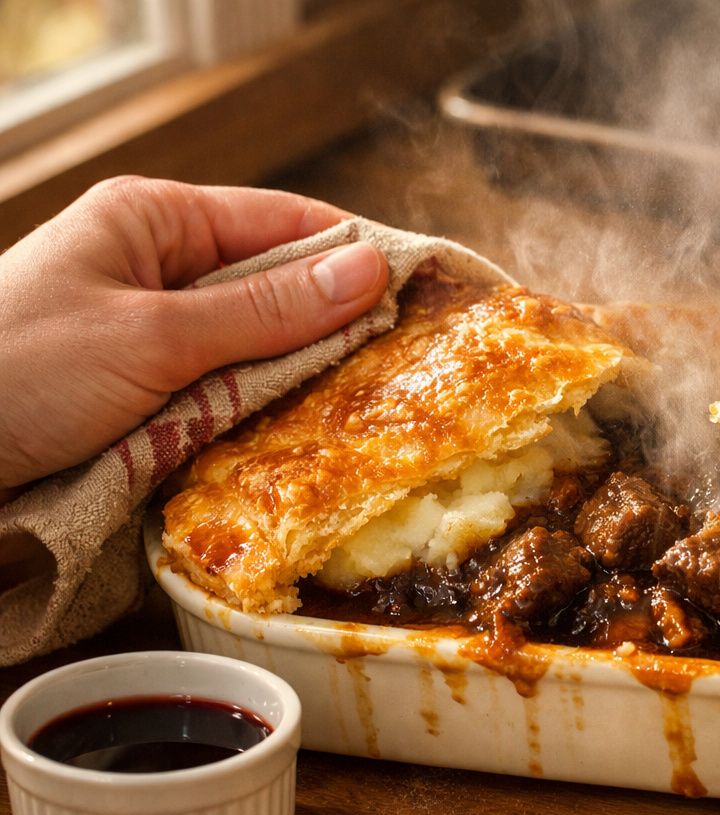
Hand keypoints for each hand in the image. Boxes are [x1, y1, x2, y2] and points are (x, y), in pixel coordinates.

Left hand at [0, 176, 387, 495]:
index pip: (286, 222)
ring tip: (366, 410)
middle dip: (335, 326)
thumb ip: (268, 311)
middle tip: (409, 370)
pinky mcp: (145, 388)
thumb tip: (373, 268)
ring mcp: (151, 330)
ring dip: (298, 378)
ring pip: (258, 346)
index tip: (426, 296)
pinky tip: (299, 437)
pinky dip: (259, 412)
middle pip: (278, 287)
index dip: (358, 255)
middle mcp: (158, 266)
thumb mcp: (154, 337)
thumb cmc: (16, 372)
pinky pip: (226, 390)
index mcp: (155, 220)